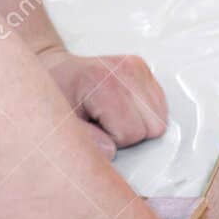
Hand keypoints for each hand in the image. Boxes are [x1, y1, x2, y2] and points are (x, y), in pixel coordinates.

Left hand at [36, 46, 167, 157]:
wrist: (56, 70)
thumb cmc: (57, 95)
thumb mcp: (61, 124)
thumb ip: (85, 141)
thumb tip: (110, 151)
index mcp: (103, 83)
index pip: (133, 132)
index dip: (115, 140)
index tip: (96, 127)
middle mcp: (124, 70)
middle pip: (154, 126)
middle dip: (131, 133)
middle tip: (105, 123)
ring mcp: (136, 67)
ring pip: (161, 118)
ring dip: (140, 124)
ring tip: (113, 114)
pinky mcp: (142, 68)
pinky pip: (161, 106)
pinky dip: (145, 113)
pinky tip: (123, 107)